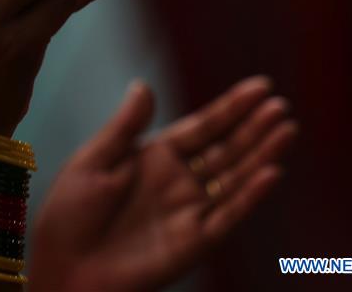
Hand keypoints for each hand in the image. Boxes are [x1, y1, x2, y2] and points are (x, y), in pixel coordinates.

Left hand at [30, 76, 297, 291]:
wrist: (65, 266)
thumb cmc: (70, 213)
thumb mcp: (92, 161)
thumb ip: (125, 126)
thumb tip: (144, 84)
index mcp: (154, 157)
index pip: (202, 126)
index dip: (231, 107)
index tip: (261, 86)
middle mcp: (178, 181)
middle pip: (226, 149)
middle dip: (254, 127)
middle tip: (281, 104)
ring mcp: (189, 211)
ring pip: (235, 177)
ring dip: (261, 154)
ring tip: (287, 128)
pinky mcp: (194, 242)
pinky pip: (228, 215)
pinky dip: (250, 195)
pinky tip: (272, 172)